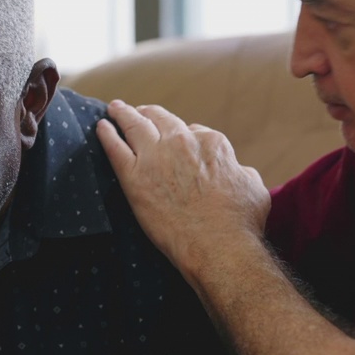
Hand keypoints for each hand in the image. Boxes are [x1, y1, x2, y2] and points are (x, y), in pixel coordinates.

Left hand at [96, 101, 270, 271]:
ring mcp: (155, 157)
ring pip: (135, 125)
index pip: (194, 131)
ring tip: (115, 108)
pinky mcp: (134, 178)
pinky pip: (114, 149)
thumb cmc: (240, 223)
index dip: (185, 135)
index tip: (180, 141)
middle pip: (161, 119)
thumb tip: (238, 170)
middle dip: (150, 113)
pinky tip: (100, 127)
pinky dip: (106, 135)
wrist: (218, 246)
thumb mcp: (254, 187)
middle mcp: (182, 142)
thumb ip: (242, 171)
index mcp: (212, 143)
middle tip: (140, 111)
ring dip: (123, 113)